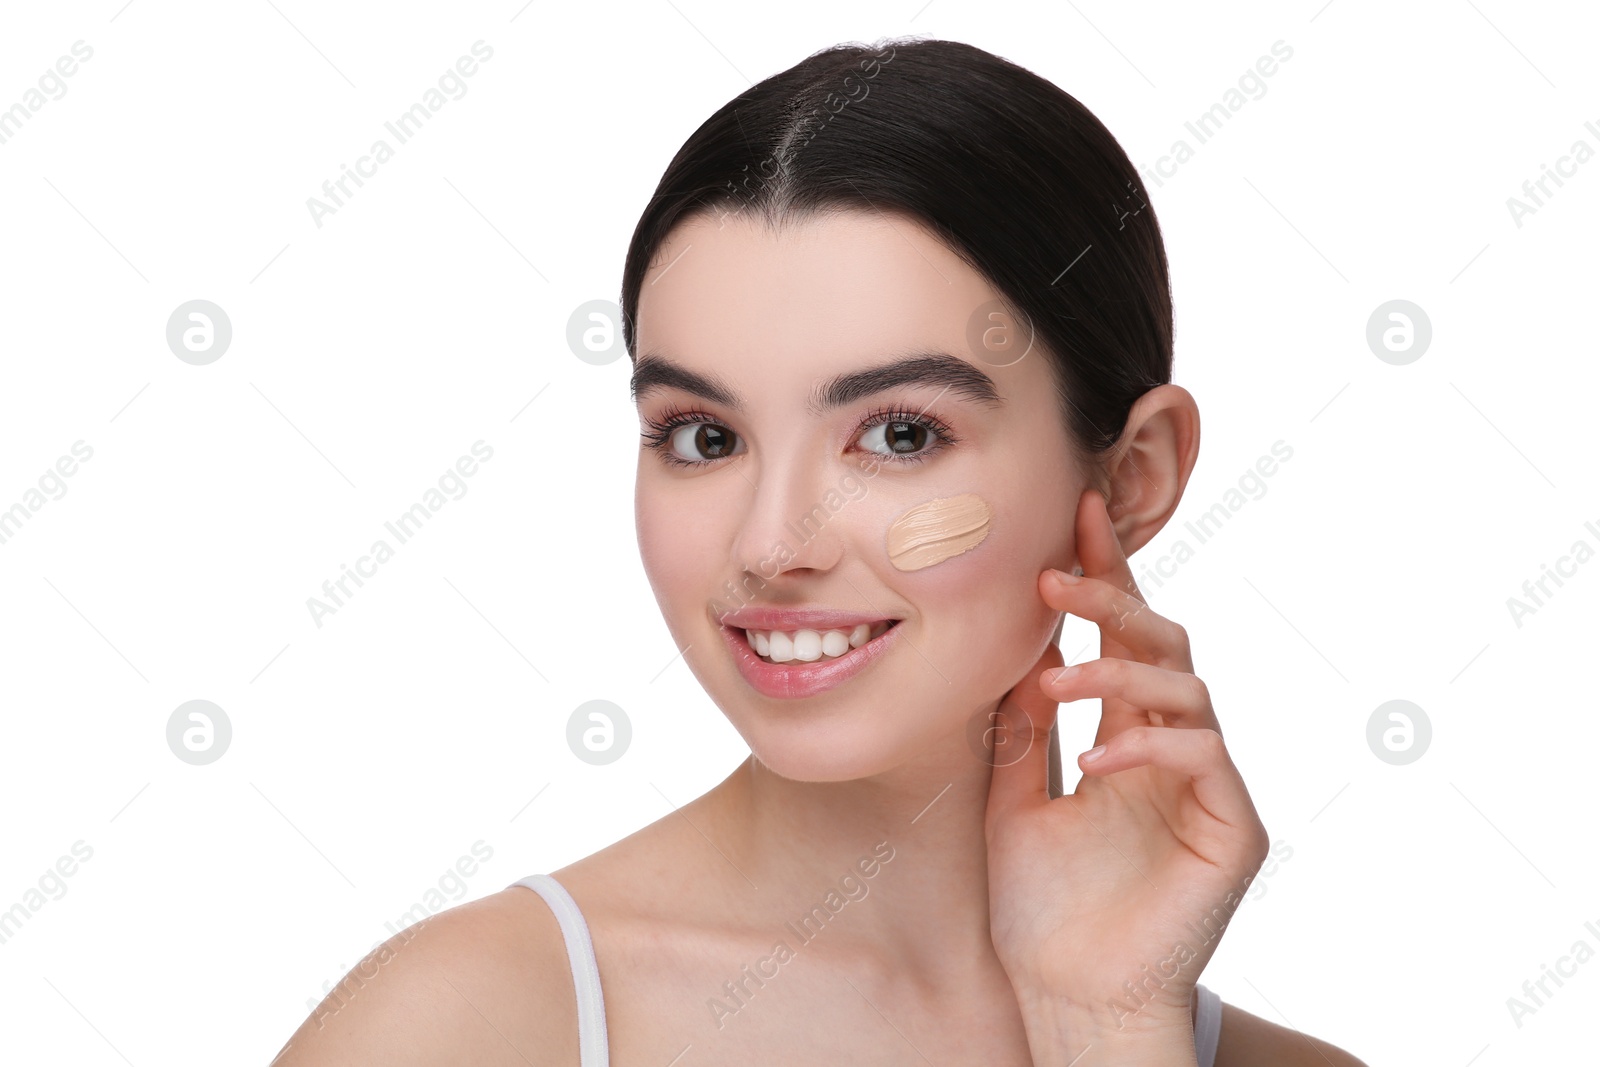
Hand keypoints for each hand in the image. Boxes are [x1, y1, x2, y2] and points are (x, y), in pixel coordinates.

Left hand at [983, 487, 1269, 1039]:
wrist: (1069, 995)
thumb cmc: (1044, 908)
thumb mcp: (1012, 800)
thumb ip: (1018, 730)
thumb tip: (1005, 652)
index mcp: (1125, 733)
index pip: (1121, 637)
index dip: (1105, 574)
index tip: (1078, 513)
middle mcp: (1171, 746)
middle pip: (1161, 642)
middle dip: (1112, 599)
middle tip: (1055, 575)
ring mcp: (1207, 783)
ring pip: (1186, 687)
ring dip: (1118, 672)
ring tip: (1053, 684)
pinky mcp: (1235, 828)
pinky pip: (1203, 758)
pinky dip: (1148, 748)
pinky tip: (1093, 766)